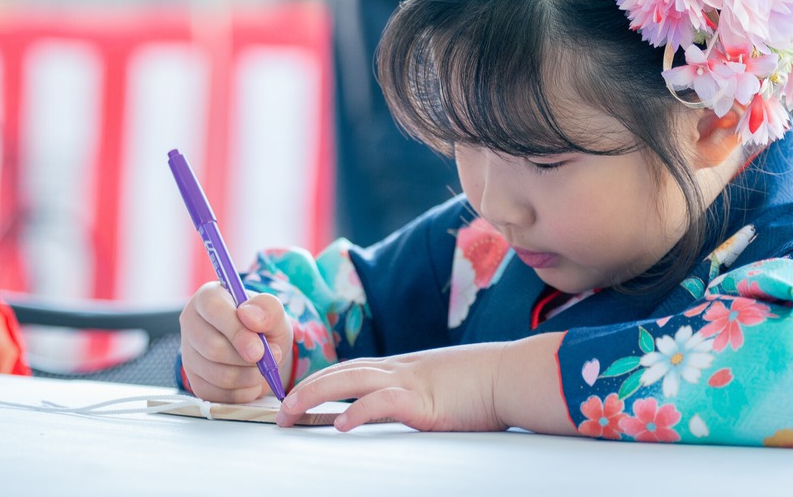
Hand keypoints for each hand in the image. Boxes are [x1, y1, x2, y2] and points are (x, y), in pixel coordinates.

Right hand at [179, 282, 293, 402]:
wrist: (263, 349)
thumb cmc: (264, 325)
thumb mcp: (274, 312)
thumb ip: (268, 309)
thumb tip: (250, 316)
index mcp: (207, 297)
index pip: (213, 310)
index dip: (237, 331)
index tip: (259, 349)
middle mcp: (191, 323)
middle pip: (213, 348)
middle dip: (247, 359)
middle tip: (270, 358)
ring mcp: (189, 354)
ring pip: (217, 374)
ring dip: (249, 376)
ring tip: (264, 368)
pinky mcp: (195, 381)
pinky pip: (217, 394)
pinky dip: (242, 392)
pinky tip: (252, 380)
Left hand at [276, 333, 574, 434]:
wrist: (512, 376)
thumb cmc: (485, 385)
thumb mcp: (442, 387)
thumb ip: (418, 396)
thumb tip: (403, 411)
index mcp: (403, 367)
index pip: (352, 369)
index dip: (321, 380)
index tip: (297, 396)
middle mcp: (400, 370)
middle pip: (342, 371)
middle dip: (306, 389)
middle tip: (280, 410)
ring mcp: (410, 383)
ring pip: (351, 381)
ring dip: (316, 396)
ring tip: (291, 413)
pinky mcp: (424, 403)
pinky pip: (383, 404)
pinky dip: (358, 413)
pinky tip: (340, 425)